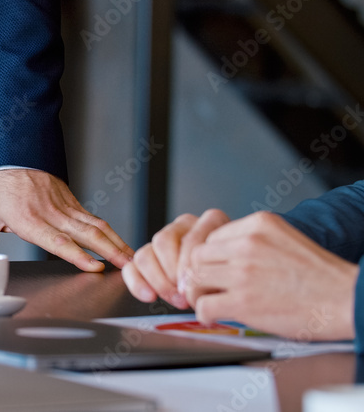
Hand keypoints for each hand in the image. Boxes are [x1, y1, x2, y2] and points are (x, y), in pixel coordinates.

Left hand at [0, 169, 133, 271]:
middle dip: (109, 252)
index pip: (57, 241)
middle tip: (128, 268)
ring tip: (132, 259)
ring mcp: (65, 207)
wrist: (13, 155)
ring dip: (116, 243)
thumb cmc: (0, 187)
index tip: (94, 266)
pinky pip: (94, 218)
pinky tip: (122, 245)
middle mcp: (51, 214)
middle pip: (85, 235)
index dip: (77, 255)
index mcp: (30, 220)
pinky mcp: (72, 203)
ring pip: (96, 226)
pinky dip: (111, 232)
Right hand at [122, 209, 229, 308]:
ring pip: (145, 252)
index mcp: (211, 221)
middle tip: (184, 296)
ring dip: (158, 280)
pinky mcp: (148, 255)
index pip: (189, 240)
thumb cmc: (239, 276)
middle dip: (171, 273)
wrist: (239, 280)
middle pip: (163, 241)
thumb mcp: (240, 269)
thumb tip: (207, 290)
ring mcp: (164, 238)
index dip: (189, 268)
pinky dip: (137, 282)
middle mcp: (185, 224)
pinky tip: (149, 296)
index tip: (197, 289)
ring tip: (174, 299)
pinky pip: (132, 265)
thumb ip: (223, 271)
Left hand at [182, 211, 357, 340]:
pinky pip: (204, 306)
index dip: (209, 256)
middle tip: (205, 286)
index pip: (210, 236)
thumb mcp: (284, 238)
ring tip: (209, 300)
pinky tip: (214, 316)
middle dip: (197, 273)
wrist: (346, 299)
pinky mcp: (244, 302)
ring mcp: (244, 272)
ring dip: (198, 293)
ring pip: (195, 278)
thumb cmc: (319, 275)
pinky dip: (204, 314)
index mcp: (258, 224)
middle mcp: (247, 244)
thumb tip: (220, 252)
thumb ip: (252, 240)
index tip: (213, 270)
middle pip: (197, 255)